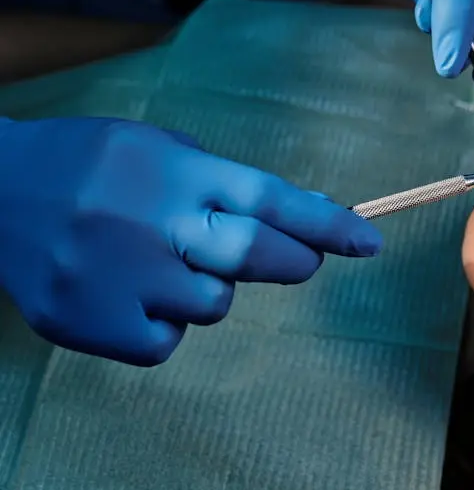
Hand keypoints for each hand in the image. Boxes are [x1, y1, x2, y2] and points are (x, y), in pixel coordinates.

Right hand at [0, 118, 381, 365]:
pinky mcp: (88, 322)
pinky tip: (132, 292)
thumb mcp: (159, 148)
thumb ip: (221, 183)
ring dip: (211, 289)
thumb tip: (299, 220)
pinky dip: (164, 322)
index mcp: (173, 171)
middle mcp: (149, 221)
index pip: (269, 198)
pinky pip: (166, 341)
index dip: (326, 224)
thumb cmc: (93, 165)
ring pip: (214, 305)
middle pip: (254, 254)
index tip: (368, 243)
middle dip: (295, 261)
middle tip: (300, 259)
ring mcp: (116, 276)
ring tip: (165, 262)